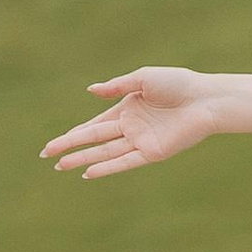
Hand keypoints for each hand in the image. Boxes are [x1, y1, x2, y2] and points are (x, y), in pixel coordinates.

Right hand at [40, 68, 216, 177]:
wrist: (204, 98)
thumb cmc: (177, 84)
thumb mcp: (142, 78)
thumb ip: (116, 86)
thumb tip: (90, 90)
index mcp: (126, 109)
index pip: (94, 126)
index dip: (73, 135)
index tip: (53, 144)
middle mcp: (130, 128)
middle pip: (93, 140)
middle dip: (69, 147)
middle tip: (47, 156)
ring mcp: (140, 141)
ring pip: (104, 152)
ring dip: (82, 159)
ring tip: (61, 166)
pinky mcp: (152, 152)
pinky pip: (125, 162)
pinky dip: (106, 168)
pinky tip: (89, 172)